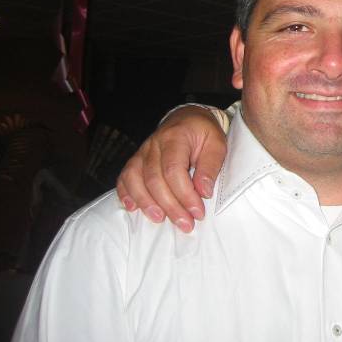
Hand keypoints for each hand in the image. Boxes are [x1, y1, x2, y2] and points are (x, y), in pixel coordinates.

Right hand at [116, 105, 226, 231]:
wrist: (187, 117)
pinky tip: (132, 208)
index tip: (198, 212)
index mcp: (175, 137)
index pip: (174, 170)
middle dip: (170, 205)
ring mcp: (142, 151)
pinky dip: (126, 193)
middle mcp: (154, 144)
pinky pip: (124, 177)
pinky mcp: (136, 159)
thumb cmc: (204, 132)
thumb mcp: (217, 144)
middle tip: (185, 224)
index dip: (185, 194)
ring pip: (135, 179)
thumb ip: (211, 166)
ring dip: (147, 203)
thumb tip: (203, 192)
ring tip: (160, 219)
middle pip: (155, 179)